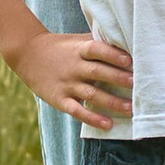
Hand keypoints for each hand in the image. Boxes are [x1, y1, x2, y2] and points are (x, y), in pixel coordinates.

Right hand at [14, 30, 134, 129]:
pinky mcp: (59, 100)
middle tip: (137, 84)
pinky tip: (108, 124)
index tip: (130, 60)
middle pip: (97, 73)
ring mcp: (66, 84)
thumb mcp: (78, 41)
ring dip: (112, 102)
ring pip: (91, 95)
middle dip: (118, 79)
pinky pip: (77, 111)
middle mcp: (73, 67)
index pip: (97, 50)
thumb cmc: (62, 47)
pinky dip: (92, 119)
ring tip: (131, 108)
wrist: (28, 54)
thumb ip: (99, 44)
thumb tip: (129, 46)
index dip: (113, 55)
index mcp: (79, 50)